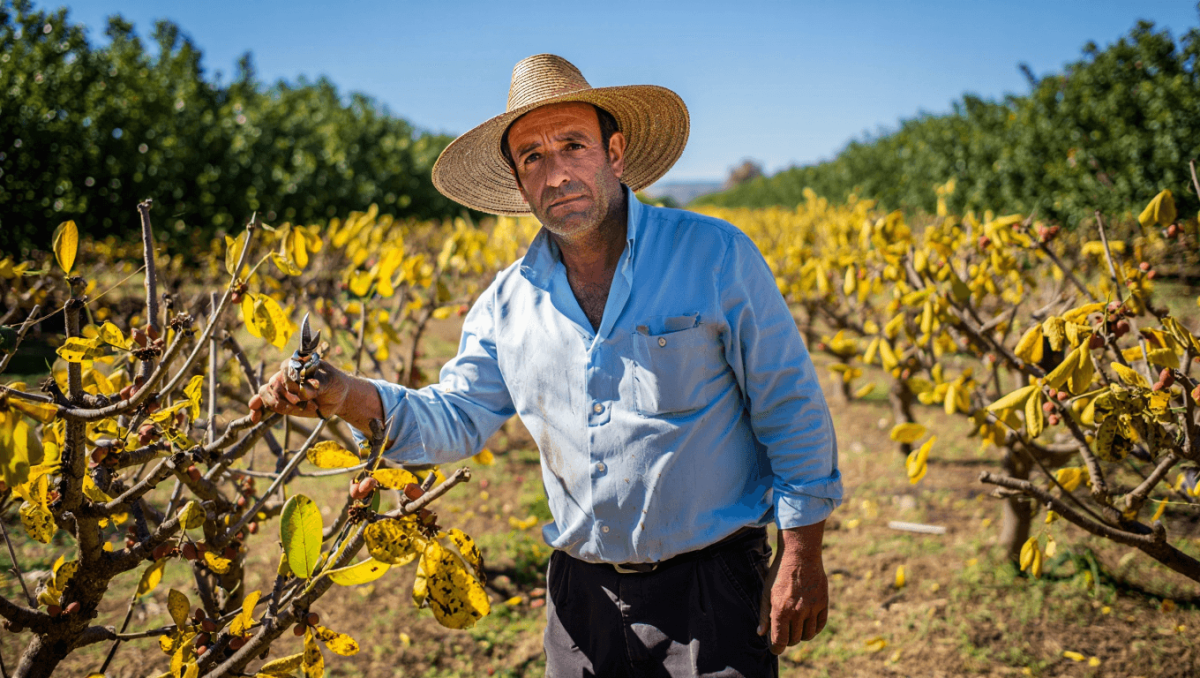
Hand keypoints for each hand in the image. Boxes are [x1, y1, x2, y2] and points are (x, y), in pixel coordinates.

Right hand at [249, 359, 347, 422]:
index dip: (291, 384)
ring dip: (278, 405)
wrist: (337, 396)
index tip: (301, 396)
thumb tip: (304, 391)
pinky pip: (261, 403)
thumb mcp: (330, 382)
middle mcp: (286, 374)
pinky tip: (254, 419)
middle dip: (284, 397)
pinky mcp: (280, 401)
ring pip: (266, 393)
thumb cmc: (334, 383)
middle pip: (274, 383)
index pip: (285, 369)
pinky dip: (257, 410)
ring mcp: (281, 388)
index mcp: (298, 362)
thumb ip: (317, 385)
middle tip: (298, 403)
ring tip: (294, 408)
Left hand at [758, 523, 828, 653]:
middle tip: (783, 633)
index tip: (775, 648)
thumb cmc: (779, 573)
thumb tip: (761, 633)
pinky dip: (813, 629)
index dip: (776, 648)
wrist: (800, 555)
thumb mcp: (766, 592)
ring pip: (807, 635)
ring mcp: (812, 608)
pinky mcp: (823, 603)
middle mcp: (798, 612)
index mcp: (781, 610)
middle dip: (787, 640)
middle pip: (794, 640)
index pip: (780, 641)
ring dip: (800, 636)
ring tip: (794, 628)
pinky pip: (820, 625)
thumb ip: (763, 614)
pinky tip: (806, 624)